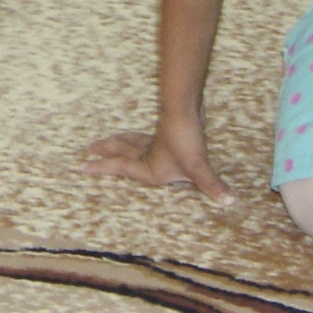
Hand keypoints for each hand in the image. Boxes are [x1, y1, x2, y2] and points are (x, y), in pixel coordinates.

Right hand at [79, 116, 233, 198]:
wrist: (186, 110)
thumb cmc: (187, 140)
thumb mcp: (198, 167)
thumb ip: (211, 185)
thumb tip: (230, 202)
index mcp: (148, 166)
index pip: (120, 168)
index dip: (101, 168)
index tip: (82, 165)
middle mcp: (147, 154)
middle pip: (120, 151)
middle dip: (104, 152)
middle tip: (89, 149)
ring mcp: (153, 141)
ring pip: (129, 141)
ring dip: (116, 142)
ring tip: (105, 141)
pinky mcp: (162, 131)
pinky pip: (141, 136)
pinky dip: (132, 136)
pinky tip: (136, 136)